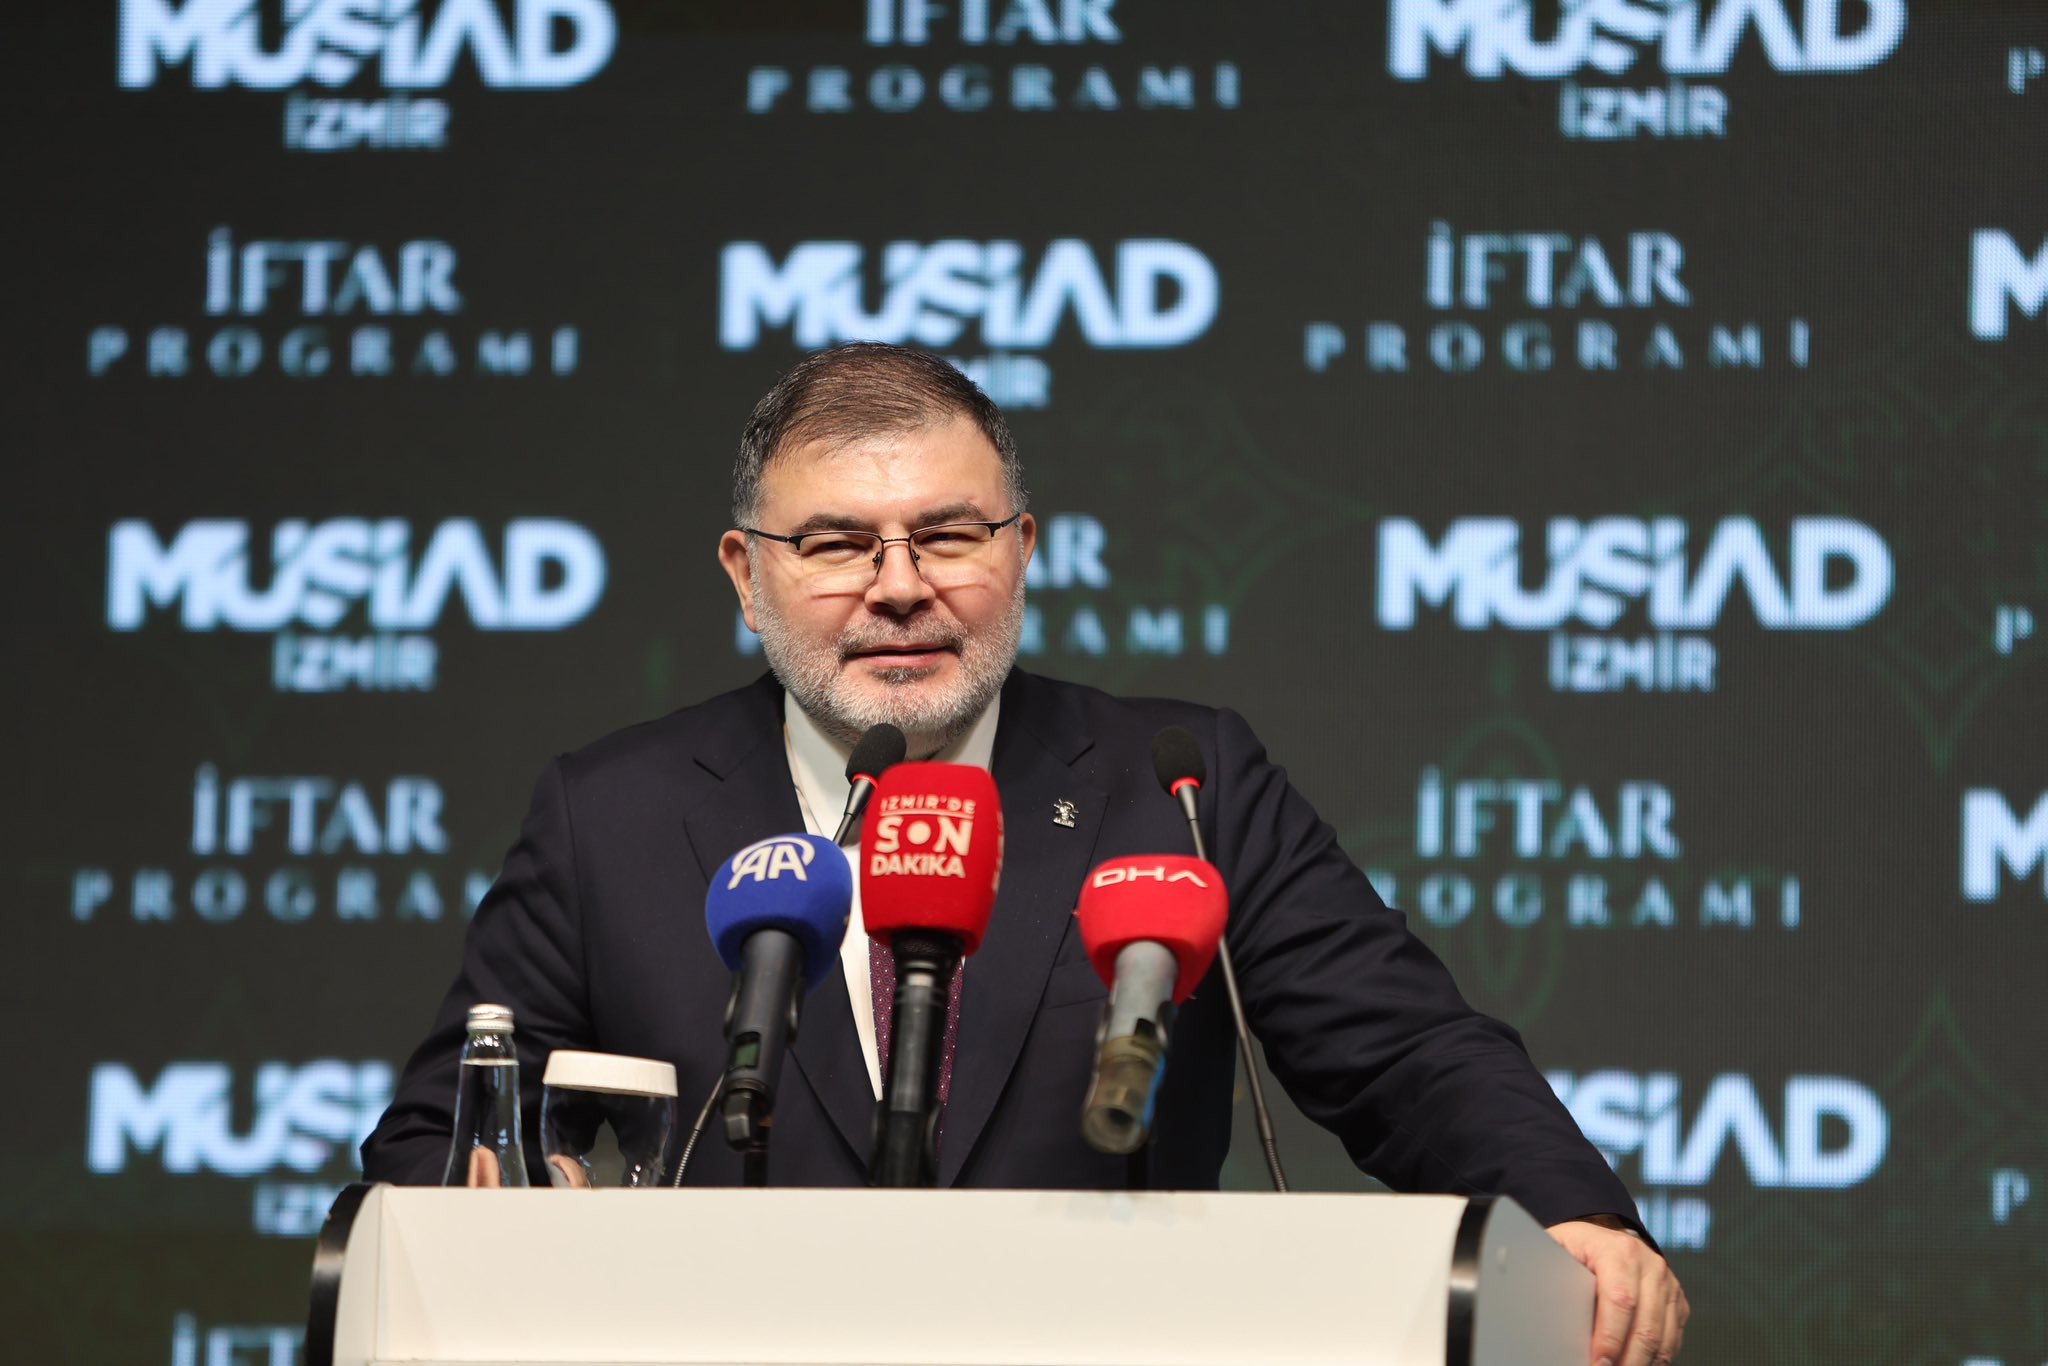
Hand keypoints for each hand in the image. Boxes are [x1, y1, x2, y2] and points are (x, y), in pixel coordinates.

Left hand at [1545, 1217, 1688, 1364]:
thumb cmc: (1580, 1247)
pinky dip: (1655, 1358)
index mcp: (1619, 1250)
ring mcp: (1667, 1284)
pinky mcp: (1677, 1301)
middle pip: (1645, 1327)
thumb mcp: (1560, 1249)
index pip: (1620, 1300)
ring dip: (1641, 1362)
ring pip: (1662, 1338)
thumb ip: (1550, 1272)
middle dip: (1626, 1359)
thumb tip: (1534, 1298)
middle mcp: (1650, 1265)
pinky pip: (1672, 1339)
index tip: (1598, 1362)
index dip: (1609, 1338)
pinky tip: (1635, 1362)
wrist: (1608, 1237)